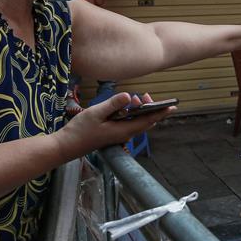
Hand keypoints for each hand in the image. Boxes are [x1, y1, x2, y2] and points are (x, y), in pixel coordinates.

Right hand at [56, 92, 173, 156]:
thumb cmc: (80, 130)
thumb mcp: (96, 113)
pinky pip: (128, 123)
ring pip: (137, 122)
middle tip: (146, 95)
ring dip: (139, 110)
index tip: (172, 106)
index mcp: (124, 130)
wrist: (67, 146)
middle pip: (144, 121)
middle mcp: (125, 134)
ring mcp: (119, 135)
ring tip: (136, 99)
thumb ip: (113, 104)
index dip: (161, 112)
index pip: (148, 120)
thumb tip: (129, 96)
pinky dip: (131, 114)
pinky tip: (125, 107)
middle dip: (150, 108)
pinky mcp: (113, 134)